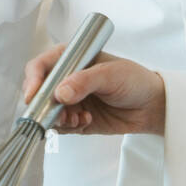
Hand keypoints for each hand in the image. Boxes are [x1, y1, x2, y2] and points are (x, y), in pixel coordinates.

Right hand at [23, 47, 166, 135]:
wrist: (152, 106)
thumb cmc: (135, 80)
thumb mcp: (111, 74)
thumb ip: (84, 82)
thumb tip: (60, 93)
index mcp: (71, 59)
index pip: (41, 67)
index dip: (33, 80)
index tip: (33, 95)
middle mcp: (66, 79)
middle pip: (39, 92)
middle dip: (45, 106)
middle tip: (59, 113)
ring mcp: (70, 100)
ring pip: (48, 113)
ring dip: (59, 119)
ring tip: (78, 118)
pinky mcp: (76, 118)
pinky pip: (62, 127)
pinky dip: (70, 127)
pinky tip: (86, 121)